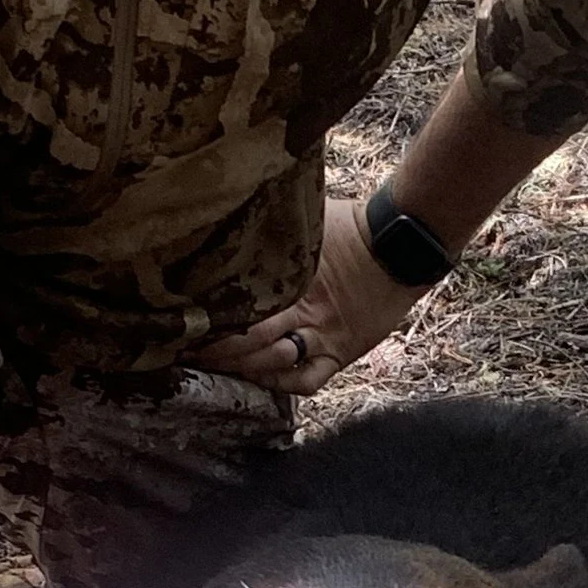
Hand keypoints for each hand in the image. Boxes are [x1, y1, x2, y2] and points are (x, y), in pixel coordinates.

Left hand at [198, 197, 419, 396]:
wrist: (402, 248)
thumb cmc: (353, 226)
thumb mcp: (308, 219)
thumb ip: (274, 227)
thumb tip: (237, 203)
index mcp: (290, 278)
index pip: (240, 302)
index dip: (209, 312)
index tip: (184, 313)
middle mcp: (302, 312)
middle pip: (248, 337)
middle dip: (215, 345)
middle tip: (188, 345)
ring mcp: (321, 336)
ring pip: (272, 362)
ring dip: (242, 366)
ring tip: (215, 363)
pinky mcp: (340, 353)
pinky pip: (307, 381)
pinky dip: (281, 384)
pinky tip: (260, 378)